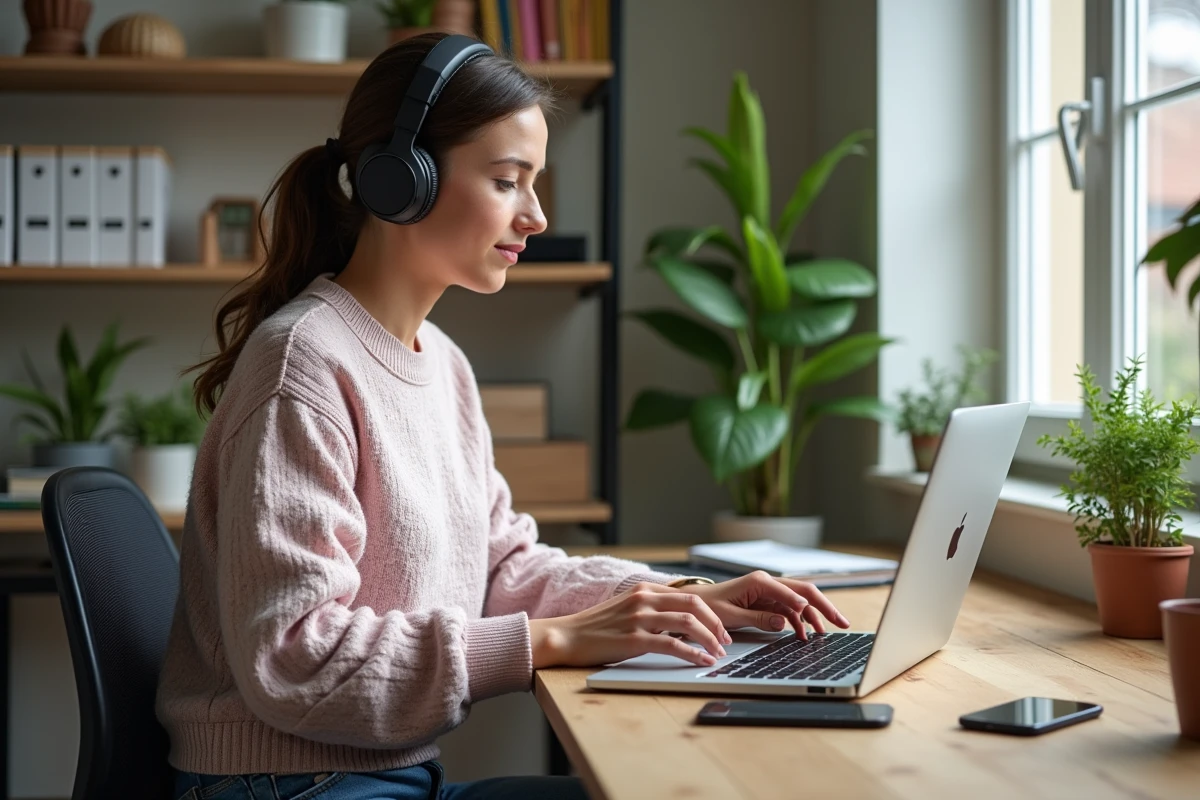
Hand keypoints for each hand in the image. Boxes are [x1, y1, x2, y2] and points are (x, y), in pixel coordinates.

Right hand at [528, 583, 730, 669]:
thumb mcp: (627, 608)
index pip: (689, 596)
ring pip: (688, 623)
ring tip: (718, 654)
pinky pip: (673, 645)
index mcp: (644, 589)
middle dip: (716, 625)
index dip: (711, 614)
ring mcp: (639, 618)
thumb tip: (680, 620)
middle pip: (695, 605)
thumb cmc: (597, 627)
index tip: (721, 630)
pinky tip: (702, 662)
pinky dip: (693, 654)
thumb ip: (652, 609)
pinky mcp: (634, 639)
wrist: (566, 636)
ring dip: (709, 640)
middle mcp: (644, 599)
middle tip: (725, 642)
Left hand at [681, 571, 850, 639]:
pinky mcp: (768, 602)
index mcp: (759, 581)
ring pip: (800, 602)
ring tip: (825, 633)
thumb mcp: (731, 616)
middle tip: (842, 622)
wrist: (697, 605)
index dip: (806, 604)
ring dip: (814, 617)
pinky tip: (805, 634)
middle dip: (824, 607)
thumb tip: (784, 622)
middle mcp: (767, 583)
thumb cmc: (709, 607)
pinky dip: (800, 621)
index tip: (819, 618)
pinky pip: (790, 611)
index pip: (790, 591)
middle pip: (804, 592)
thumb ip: (758, 619)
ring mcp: (769, 592)